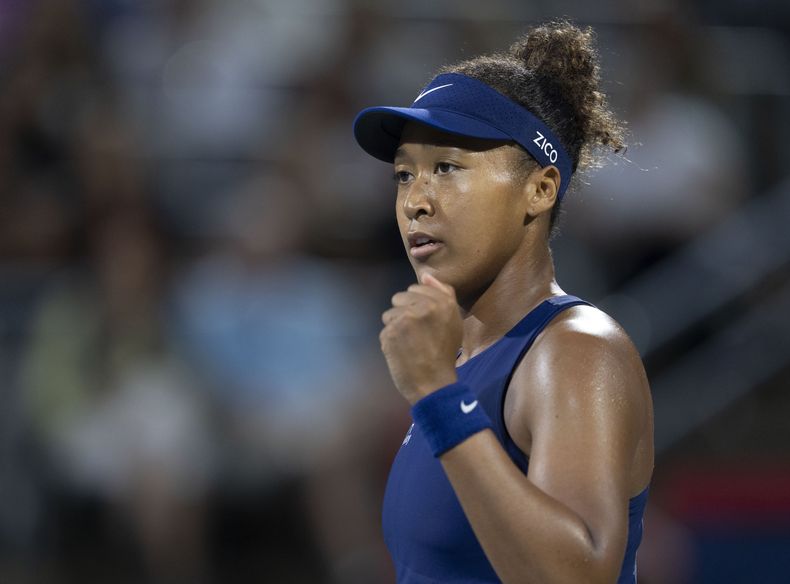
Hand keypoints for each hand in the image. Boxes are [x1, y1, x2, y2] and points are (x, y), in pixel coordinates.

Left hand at [380, 273, 462, 403]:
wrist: (433, 383)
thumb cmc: (445, 353)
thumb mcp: (454, 320)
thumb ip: (443, 294)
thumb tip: (426, 274)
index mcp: (442, 302)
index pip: (417, 287)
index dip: (418, 304)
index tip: (424, 321)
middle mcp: (422, 307)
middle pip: (399, 298)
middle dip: (404, 312)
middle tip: (416, 333)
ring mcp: (403, 320)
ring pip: (389, 314)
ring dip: (395, 327)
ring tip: (409, 343)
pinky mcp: (389, 334)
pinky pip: (384, 330)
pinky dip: (390, 342)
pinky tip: (402, 352)